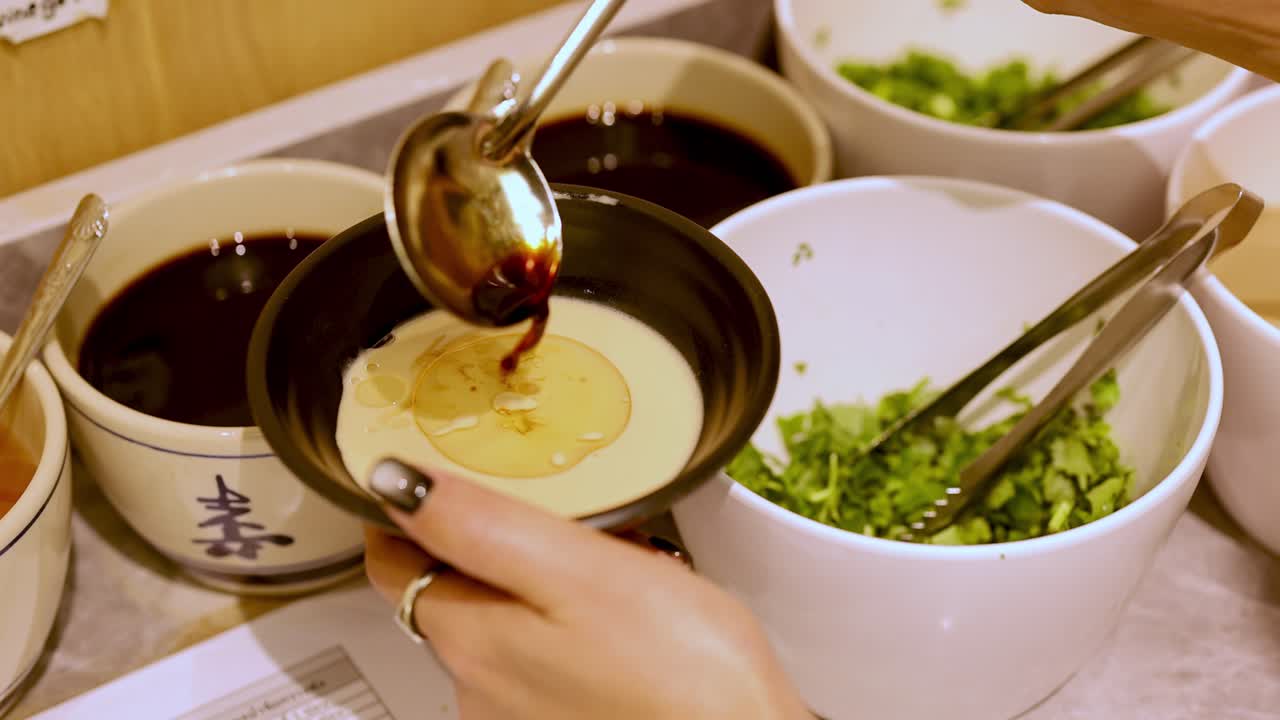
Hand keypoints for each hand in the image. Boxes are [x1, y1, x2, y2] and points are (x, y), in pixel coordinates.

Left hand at [364, 458, 811, 719]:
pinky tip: (613, 618)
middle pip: (446, 592)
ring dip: (526, 587)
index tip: (420, 467)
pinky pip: (539, 661)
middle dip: (476, 542)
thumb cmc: (685, 674)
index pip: (391, 561)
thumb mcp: (580, 571)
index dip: (400, 507)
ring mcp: (519, 716)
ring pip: (497, 626)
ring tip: (587, 554)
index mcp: (473, 638)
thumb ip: (481, 526)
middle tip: (523, 496)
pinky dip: (560, 627)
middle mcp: (479, 689)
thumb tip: (395, 482)